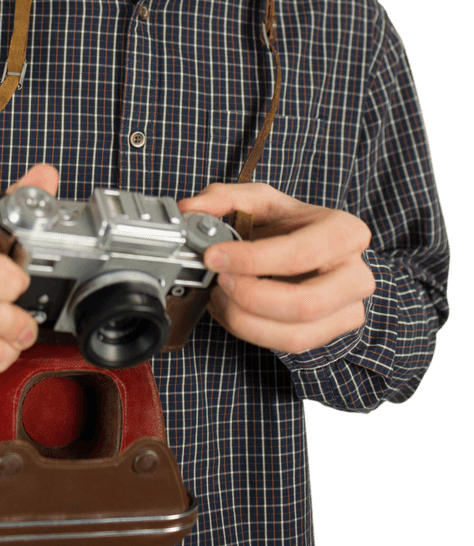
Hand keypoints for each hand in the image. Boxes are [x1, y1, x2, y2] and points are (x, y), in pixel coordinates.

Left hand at [178, 182, 376, 354]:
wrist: (309, 251)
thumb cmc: (288, 225)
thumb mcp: (260, 201)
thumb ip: (223, 199)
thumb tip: (191, 210)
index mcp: (345, 231)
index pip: (300, 253)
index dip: (253, 260)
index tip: (214, 256)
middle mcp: (355, 273)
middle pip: (305, 303)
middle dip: (250, 297)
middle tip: (218, 282)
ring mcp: (348, 309)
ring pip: (296, 334)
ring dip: (246, 320)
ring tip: (220, 297)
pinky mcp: (332, 334)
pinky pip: (291, 346)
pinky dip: (253, 332)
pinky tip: (233, 311)